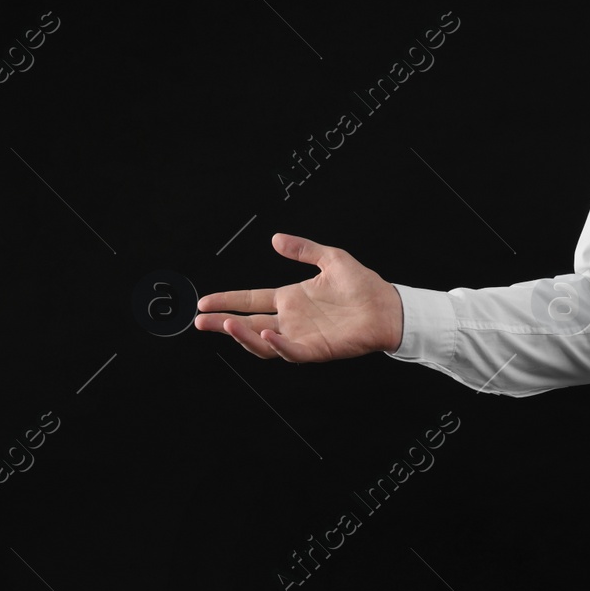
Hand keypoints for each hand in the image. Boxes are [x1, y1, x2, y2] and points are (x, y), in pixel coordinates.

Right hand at [194, 233, 404, 361]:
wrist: (388, 306)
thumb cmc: (363, 285)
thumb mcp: (331, 258)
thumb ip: (303, 249)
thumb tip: (276, 238)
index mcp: (291, 299)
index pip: (251, 300)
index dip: (228, 300)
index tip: (205, 301)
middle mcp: (291, 319)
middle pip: (248, 324)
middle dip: (222, 323)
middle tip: (201, 320)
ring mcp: (301, 336)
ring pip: (263, 342)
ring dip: (244, 335)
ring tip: (228, 324)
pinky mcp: (316, 349)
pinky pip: (291, 351)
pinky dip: (278, 345)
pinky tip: (268, 333)